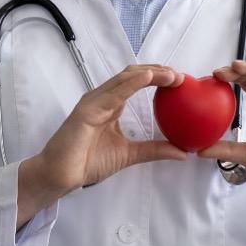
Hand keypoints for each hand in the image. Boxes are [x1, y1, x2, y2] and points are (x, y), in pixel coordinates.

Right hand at [32, 64, 187, 194]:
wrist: (62, 175)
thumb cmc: (87, 162)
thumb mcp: (129, 155)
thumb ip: (154, 150)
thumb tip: (183, 152)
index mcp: (111, 105)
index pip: (136, 82)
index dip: (157, 77)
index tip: (180, 80)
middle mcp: (102, 98)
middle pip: (132, 75)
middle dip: (158, 70)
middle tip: (180, 75)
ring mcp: (94, 102)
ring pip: (125, 79)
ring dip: (150, 74)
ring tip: (172, 75)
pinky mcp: (87, 111)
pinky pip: (113, 94)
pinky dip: (132, 84)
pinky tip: (148, 78)